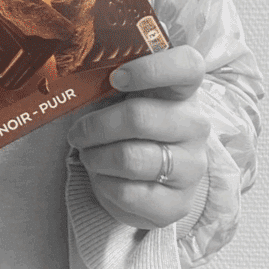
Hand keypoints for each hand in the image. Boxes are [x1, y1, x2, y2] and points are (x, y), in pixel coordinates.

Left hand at [67, 45, 209, 229]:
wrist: (144, 177)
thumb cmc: (128, 124)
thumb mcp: (122, 98)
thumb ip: (108, 82)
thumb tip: (73, 76)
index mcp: (183, 89)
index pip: (187, 66)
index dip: (152, 69)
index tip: (116, 78)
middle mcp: (195, 125)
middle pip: (140, 117)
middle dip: (96, 125)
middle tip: (78, 132)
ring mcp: (192, 166)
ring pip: (131, 158)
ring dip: (96, 156)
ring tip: (88, 154)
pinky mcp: (179, 203)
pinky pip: (129, 193)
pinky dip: (104, 184)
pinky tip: (103, 177)